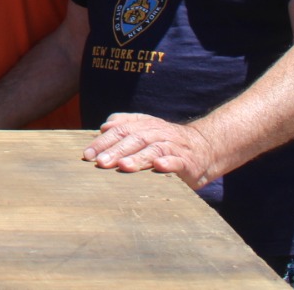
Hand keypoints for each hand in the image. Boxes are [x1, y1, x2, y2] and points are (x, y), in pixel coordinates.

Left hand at [82, 112, 218, 188]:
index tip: (87, 154)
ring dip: (138, 158)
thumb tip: (104, 127)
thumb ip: (125, 126)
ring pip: (154, 150)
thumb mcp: (146, 130)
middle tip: (100, 162)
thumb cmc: (167, 142)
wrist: (205, 147)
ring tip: (123, 166)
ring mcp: (173, 146)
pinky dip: (168, 164)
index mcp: (145, 125)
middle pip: (135, 139)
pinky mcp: (188, 161)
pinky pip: (178, 161)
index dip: (103, 141)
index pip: (120, 130)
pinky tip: (159, 167)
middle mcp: (158, 133)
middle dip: (116, 150)